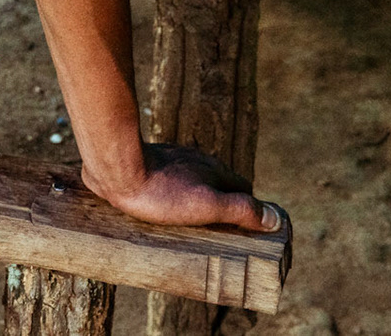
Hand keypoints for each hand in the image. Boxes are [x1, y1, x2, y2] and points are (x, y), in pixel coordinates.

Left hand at [85, 143, 280, 231]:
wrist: (116, 168)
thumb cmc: (161, 191)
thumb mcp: (207, 206)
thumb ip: (240, 210)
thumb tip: (275, 219)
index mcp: (215, 170)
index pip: (244, 190)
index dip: (248, 209)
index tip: (246, 229)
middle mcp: (197, 161)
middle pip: (219, 183)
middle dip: (223, 202)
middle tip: (218, 230)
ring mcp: (172, 160)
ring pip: (193, 180)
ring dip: (196, 197)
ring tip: (190, 223)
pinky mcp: (148, 163)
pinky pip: (168, 179)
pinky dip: (171, 193)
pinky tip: (160, 208)